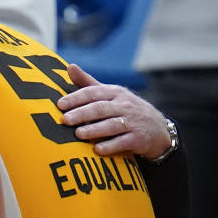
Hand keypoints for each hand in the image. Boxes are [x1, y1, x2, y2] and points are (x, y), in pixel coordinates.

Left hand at [56, 63, 171, 159]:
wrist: (158, 129)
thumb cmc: (126, 110)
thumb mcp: (110, 94)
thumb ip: (88, 83)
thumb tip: (70, 67)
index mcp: (115, 93)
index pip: (93, 92)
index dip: (76, 98)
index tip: (60, 104)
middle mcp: (124, 105)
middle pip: (100, 108)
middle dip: (82, 113)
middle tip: (65, 119)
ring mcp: (133, 122)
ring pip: (111, 125)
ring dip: (94, 129)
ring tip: (78, 134)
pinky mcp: (139, 139)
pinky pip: (123, 142)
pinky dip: (110, 146)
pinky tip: (97, 150)